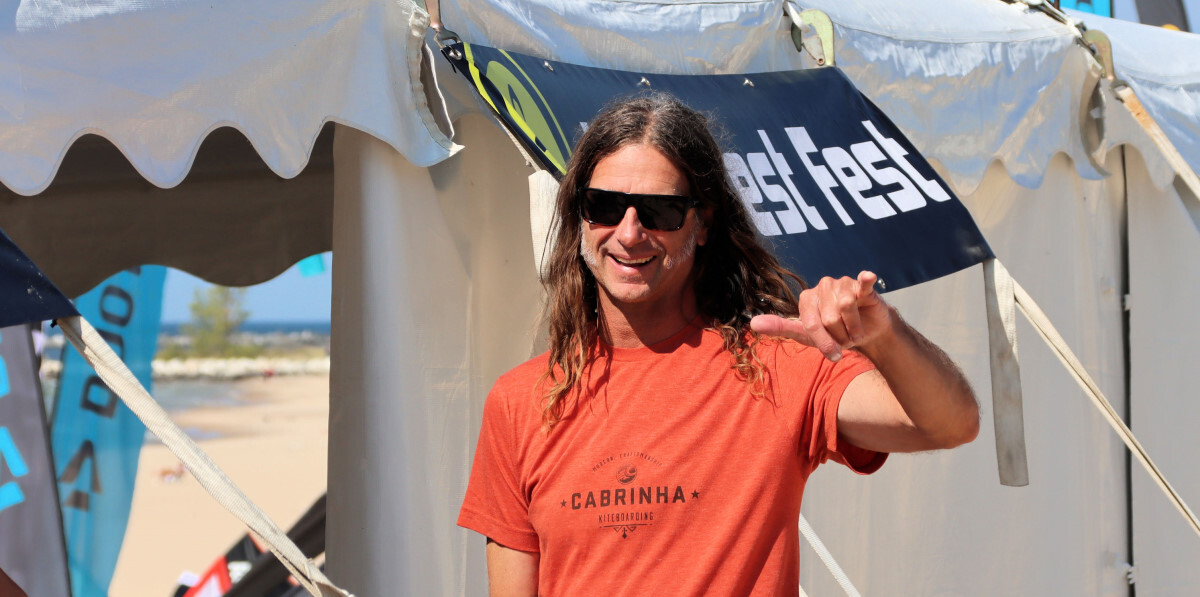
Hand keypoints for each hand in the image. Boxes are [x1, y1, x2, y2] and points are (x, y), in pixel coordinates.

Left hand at [750, 271, 891, 361]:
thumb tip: (753, 323)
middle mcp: (822, 286)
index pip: (811, 323)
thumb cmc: (832, 333)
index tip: (834, 353)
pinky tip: (867, 278)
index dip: (825, 342)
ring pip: (846, 308)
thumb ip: (780, 327)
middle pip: (830, 319)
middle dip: (841, 336)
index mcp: (806, 297)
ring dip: (855, 328)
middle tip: (846, 338)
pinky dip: (864, 281)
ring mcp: (842, 283)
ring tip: (855, 330)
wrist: (865, 333)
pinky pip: (861, 282)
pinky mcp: (861, 285)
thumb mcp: (805, 334)